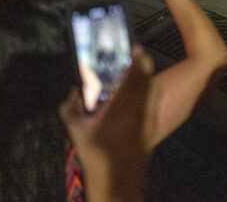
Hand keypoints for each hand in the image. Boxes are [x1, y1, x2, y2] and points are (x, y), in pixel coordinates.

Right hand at [59, 46, 157, 201]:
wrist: (119, 178)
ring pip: (154, 88)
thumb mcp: (77, 130)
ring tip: (134, 78)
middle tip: (133, 60)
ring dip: (147, 80)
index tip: (135, 48)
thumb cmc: (98, 152)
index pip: (138, 71)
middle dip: (143, 66)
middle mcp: (141, 105)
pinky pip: (154, 102)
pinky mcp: (154, 125)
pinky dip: (149, 95)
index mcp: (124, 101)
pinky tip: (137, 100)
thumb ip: (71, 108)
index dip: (139, 57)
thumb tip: (73, 92)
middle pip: (149, 76)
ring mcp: (150, 115)